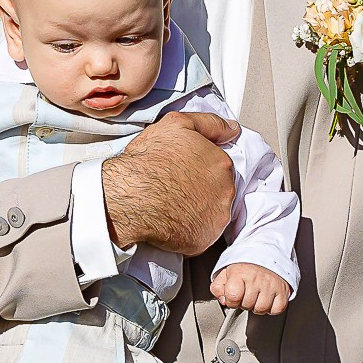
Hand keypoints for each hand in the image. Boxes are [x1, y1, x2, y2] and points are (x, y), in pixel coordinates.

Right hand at [101, 112, 237, 255]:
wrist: (131, 195)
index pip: (219, 167)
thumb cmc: (149, 160)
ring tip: (172, 206)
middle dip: (201, 191)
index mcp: (221, 163)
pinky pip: (200, 235)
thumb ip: (210, 124)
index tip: (184, 173)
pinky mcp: (205, 239)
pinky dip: (189, 231)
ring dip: (197, 211)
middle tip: (177, 189)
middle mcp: (226, 190)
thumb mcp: (177, 124)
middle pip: (218, 191)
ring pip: (212, 214)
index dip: (200, 170)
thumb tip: (232, 128)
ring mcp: (217, 216)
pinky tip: (172, 222)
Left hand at [210, 263, 291, 315]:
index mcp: (240, 273)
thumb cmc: (245, 265)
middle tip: (246, 294)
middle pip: (247, 305)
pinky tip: (267, 298)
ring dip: (257, 306)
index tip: (233, 296)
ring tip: (256, 296)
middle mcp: (256, 279)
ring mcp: (271, 285)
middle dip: (244, 303)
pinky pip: (277, 309)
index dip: (231, 300)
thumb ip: (218, 287)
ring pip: (262, 309)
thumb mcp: (225, 272)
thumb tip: (223, 301)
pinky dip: (272, 307)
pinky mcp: (283, 290)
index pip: (232, 297)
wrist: (266, 252)